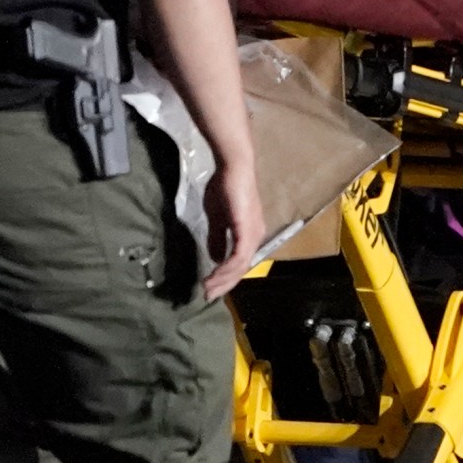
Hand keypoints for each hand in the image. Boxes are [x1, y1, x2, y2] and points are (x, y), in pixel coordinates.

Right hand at [202, 157, 267, 299]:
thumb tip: (215, 258)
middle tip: (206, 295)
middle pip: (241, 269)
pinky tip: (213, 273)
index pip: (239, 263)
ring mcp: (253, 234)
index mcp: (249, 234)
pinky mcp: (247, 230)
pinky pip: (238, 256)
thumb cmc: (224, 186)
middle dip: (223, 284)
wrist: (232, 167)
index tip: (208, 287)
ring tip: (206, 288)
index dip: (225, 277)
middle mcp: (255, 237)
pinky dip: (225, 267)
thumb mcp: (217, 218)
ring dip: (222, 279)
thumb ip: (217, 237)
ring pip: (240, 266)